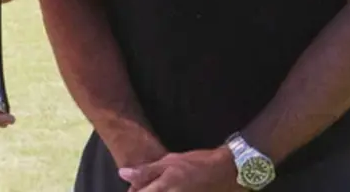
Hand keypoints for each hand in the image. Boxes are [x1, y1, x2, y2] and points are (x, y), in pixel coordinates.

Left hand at [119, 148, 240, 191]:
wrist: (227, 172)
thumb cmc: (197, 163)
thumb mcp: (170, 161)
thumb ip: (146, 171)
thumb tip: (122, 173)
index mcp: (163, 188)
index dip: (134, 191)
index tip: (136, 187)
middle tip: (149, 186)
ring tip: (162, 187)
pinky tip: (172, 190)